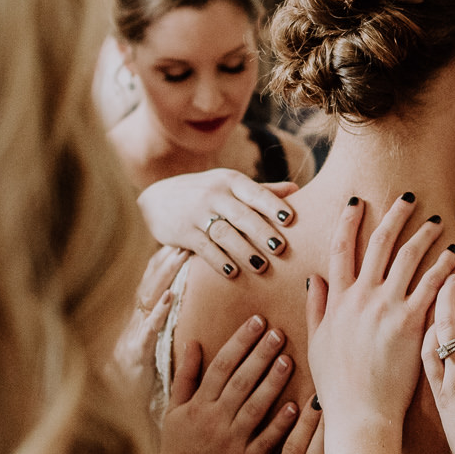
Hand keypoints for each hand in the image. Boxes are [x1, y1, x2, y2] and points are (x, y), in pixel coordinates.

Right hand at [112, 245, 190, 385]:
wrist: (115, 413)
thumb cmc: (136, 384)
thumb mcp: (148, 353)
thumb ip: (158, 331)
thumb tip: (175, 308)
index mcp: (137, 322)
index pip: (150, 285)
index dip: (162, 263)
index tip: (179, 242)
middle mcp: (132, 324)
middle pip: (149, 285)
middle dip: (165, 261)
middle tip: (183, 239)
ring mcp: (132, 337)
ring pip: (147, 300)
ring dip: (164, 276)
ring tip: (179, 256)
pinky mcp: (135, 355)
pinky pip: (148, 329)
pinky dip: (159, 311)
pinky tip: (172, 296)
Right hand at [137, 167, 299, 279]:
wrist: (156, 199)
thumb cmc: (205, 194)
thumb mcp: (229, 186)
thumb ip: (261, 190)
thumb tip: (297, 189)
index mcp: (230, 181)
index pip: (255, 192)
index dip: (272, 205)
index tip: (290, 219)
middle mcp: (214, 194)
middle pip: (241, 214)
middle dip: (261, 232)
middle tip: (281, 248)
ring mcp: (197, 213)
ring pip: (223, 233)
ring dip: (243, 250)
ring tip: (261, 266)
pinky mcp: (183, 232)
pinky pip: (204, 248)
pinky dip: (219, 261)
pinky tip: (233, 273)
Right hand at [154, 310, 300, 453]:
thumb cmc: (176, 451)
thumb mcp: (173, 412)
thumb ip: (185, 377)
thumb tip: (194, 342)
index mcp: (197, 406)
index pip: (221, 366)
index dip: (240, 342)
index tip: (257, 321)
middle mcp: (214, 421)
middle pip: (241, 381)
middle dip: (261, 355)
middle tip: (279, 333)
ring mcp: (231, 443)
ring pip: (255, 407)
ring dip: (273, 383)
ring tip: (289, 360)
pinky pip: (266, 441)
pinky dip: (280, 424)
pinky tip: (297, 406)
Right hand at [305, 195, 454, 453]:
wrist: (360, 414)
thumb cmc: (339, 387)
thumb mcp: (318, 344)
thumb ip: (317, 309)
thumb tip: (315, 279)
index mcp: (337, 301)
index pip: (341, 249)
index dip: (349, 221)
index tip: (358, 202)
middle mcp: (361, 297)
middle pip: (378, 244)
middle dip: (394, 216)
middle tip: (408, 198)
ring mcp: (386, 308)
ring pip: (407, 258)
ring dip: (423, 236)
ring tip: (436, 223)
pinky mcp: (412, 323)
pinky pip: (431, 286)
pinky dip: (444, 267)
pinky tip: (454, 256)